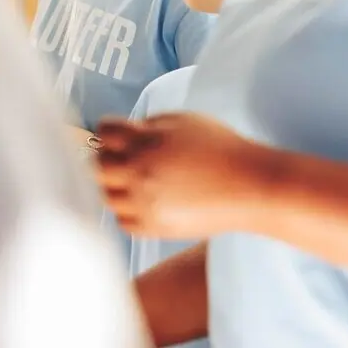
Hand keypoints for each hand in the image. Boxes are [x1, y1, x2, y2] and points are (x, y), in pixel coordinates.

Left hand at [95, 112, 277, 238]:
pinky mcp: (155, 228)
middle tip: (119, 158)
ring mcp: (145, 204)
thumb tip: (121, 135)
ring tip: (131, 181)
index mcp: (145, 142)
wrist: (249, 186)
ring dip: (114, 186)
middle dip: (106, 158)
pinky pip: (123, 221)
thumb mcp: (182, 120)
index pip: (104, 132)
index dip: (108, 131)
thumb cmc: (220, 148)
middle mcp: (140, 173)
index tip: (114, 135)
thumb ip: (147, 125)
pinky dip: (126, 211)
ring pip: (106, 196)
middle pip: (98, 166)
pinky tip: (142, 201)